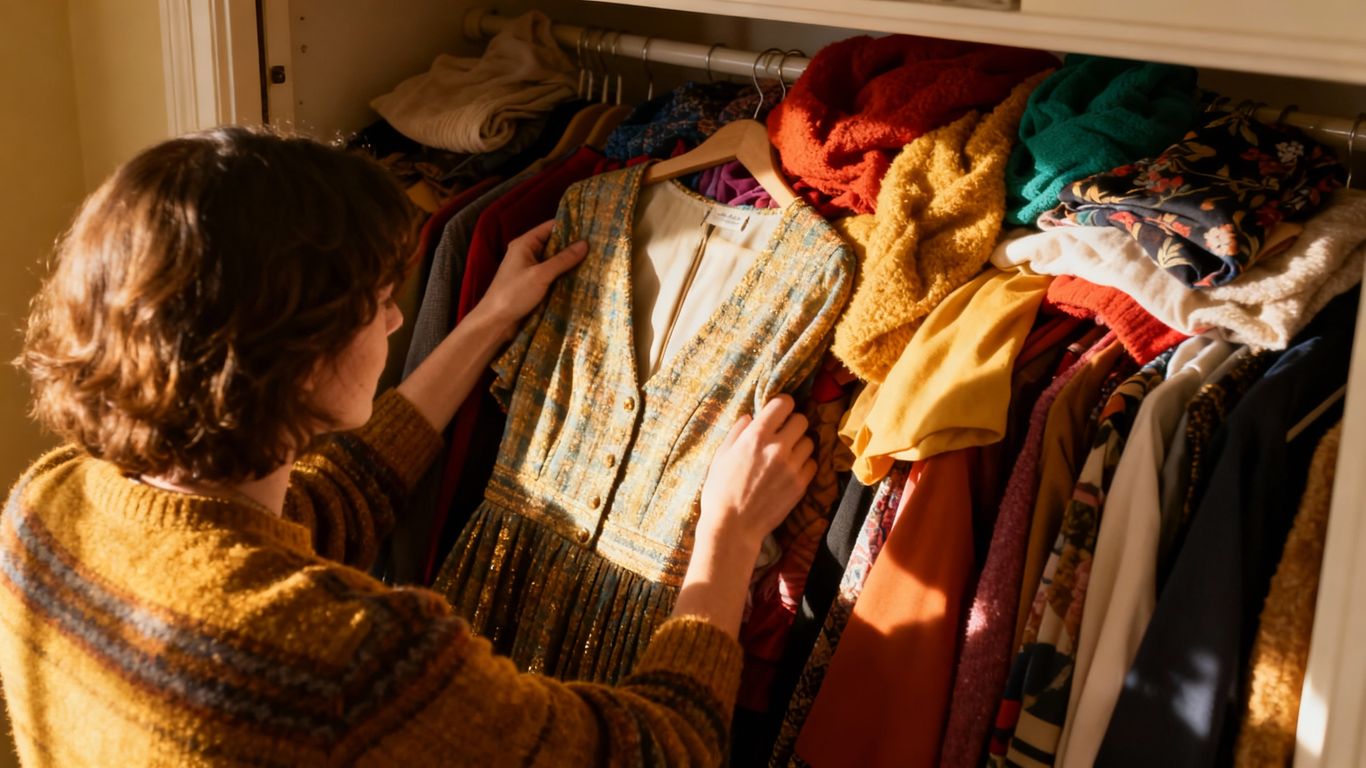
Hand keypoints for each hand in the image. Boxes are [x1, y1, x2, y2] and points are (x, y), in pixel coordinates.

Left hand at [472, 220, 587, 336]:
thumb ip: (563, 259)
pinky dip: (564, 275)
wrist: (495, 322)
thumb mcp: (541, 275)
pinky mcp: (533, 284)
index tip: (591, 228)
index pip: (550, 227)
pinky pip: (552, 275)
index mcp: (524, 244)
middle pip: (554, 244)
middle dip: (573, 246)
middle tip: (598, 246)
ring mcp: (530, 269)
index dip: (570, 226)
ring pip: (554, 261)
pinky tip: (582, 277)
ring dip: (570, 262)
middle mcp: (527, 253)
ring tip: (595, 260)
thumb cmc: (513, 294)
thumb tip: (585, 244)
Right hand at [697, 395, 816, 552]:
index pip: (783, 404)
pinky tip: (790, 470)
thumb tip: (750, 417)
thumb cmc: (720, 491)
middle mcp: (778, 447)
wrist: (733, 527)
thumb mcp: (721, 455)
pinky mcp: (801, 484)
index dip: (782, 404)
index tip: (779, 411)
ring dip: (799, 444)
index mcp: (756, 436)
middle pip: (801, 420)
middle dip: (792, 423)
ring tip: (787, 454)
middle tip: (783, 433)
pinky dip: (803, 463)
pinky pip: (812, 464)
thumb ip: (737, 432)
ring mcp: (792, 466)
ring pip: (809, 441)